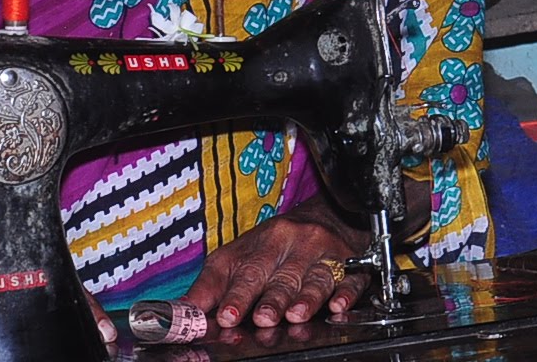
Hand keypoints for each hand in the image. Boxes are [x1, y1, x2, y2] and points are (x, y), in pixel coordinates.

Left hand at [180, 197, 369, 330]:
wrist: (324, 217)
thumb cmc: (275, 245)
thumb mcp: (237, 257)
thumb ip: (212, 285)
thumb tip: (186, 311)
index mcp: (263, 243)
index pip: (247, 270)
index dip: (236, 295)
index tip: (227, 315)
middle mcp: (293, 245)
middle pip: (281, 275)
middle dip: (271, 299)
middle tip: (262, 318)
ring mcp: (323, 254)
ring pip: (314, 278)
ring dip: (305, 298)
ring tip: (295, 315)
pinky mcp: (350, 266)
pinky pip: (349, 279)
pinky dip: (345, 293)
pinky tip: (338, 304)